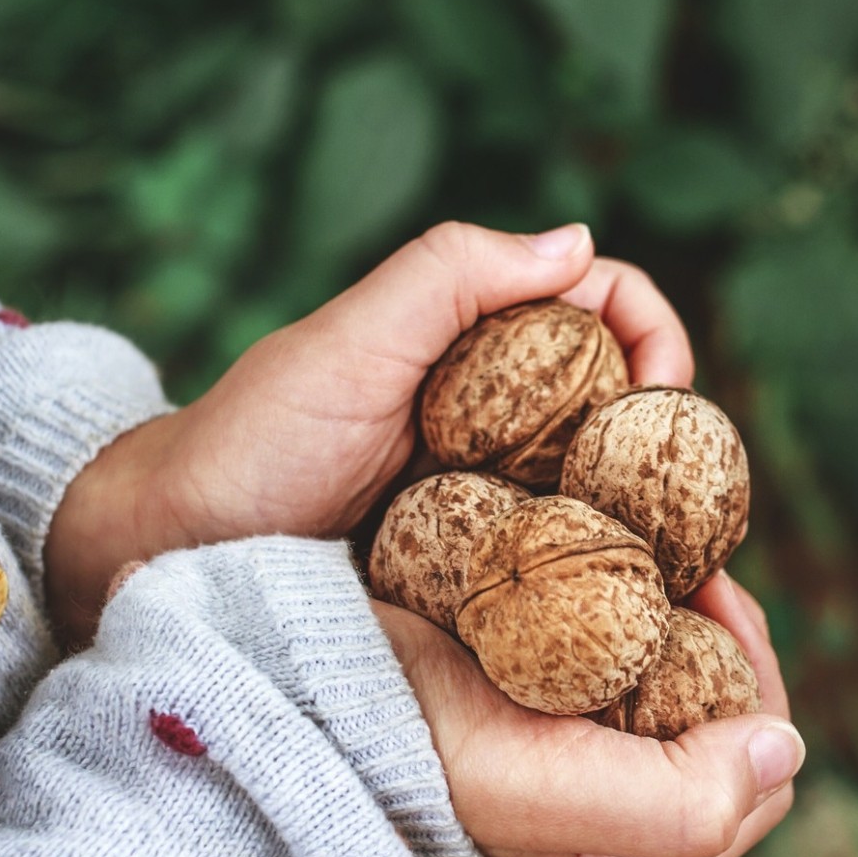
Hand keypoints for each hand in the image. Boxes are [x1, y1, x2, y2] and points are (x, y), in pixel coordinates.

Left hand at [47, 221, 689, 643]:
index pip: (612, 311)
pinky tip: (631, 615)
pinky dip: (612, 587)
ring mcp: (500, 502)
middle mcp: (506, 418)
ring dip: (656, 525)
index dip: (657, 337)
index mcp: (485, 345)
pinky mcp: (489, 582)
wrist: (174, 555)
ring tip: (675, 572)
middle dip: (675, 442)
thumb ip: (452, 275)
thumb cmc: (253, 439)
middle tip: (683, 499)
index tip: (663, 393)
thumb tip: (581, 241)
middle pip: (630, 408)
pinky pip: (573, 575)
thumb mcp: (350, 341)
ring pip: (615, 498)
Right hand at [372, 572, 801, 856]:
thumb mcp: (525, 791)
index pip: (754, 786)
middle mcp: (588, 820)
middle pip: (724, 721)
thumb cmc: (385, 744)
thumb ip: (669, 803)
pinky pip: (616, 637)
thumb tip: (785, 754)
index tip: (708, 591)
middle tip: (686, 557)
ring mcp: (555, 752)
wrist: (265, 682)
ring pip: (676, 671)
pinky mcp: (520, 692)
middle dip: (722, 632)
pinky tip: (596, 540)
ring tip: (646, 537)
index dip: (753, 680)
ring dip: (679, 600)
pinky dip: (625, 587)